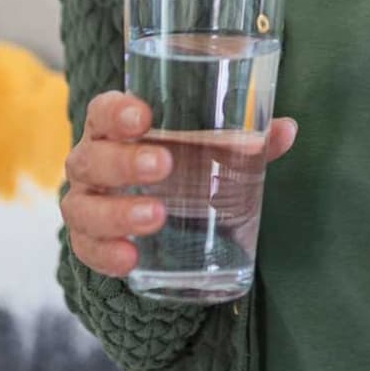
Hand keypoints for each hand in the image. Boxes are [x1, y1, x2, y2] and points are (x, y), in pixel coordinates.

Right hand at [61, 90, 297, 278]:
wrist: (149, 211)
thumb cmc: (178, 164)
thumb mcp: (204, 150)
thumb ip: (242, 139)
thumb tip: (286, 130)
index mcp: (115, 129)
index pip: (102, 111)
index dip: (116, 111)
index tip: (143, 115)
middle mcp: (91, 163)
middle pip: (92, 158)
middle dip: (125, 162)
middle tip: (164, 165)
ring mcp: (85, 203)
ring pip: (83, 206)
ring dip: (118, 212)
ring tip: (156, 216)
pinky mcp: (87, 241)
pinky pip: (86, 250)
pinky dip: (106, 254)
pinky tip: (130, 258)